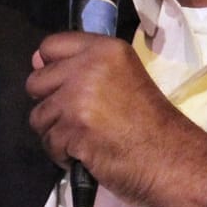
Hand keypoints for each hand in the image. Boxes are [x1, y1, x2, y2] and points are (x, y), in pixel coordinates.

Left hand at [24, 32, 206, 206]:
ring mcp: (79, 97)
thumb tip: (35, 61)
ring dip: (57, 133)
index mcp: (104, 49)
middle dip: (51, 105)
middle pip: (36, 82)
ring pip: (38, 116)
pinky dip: (62, 154)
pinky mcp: (73, 127)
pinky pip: (48, 142)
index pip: (50, 46)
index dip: (50, 67)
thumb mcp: (122, 78)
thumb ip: (82, 67)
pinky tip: (86, 154)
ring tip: (86, 139)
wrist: (171, 160)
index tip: (64, 85)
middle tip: (79, 119)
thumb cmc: (149, 123)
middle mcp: (89, 67)